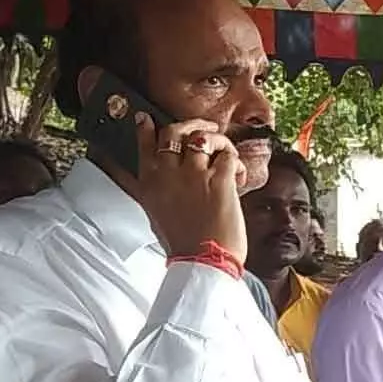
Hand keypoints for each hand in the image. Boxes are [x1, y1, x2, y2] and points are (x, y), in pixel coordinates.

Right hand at [135, 114, 247, 261]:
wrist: (203, 262)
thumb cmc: (183, 245)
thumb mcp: (157, 217)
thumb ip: (155, 194)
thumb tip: (161, 183)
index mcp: (150, 185)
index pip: (144, 146)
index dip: (146, 128)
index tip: (146, 119)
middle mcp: (168, 174)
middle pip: (174, 132)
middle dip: (190, 125)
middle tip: (204, 128)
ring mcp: (194, 175)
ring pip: (203, 137)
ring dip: (219, 141)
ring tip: (225, 151)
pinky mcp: (220, 180)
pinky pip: (228, 154)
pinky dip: (235, 160)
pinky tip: (238, 173)